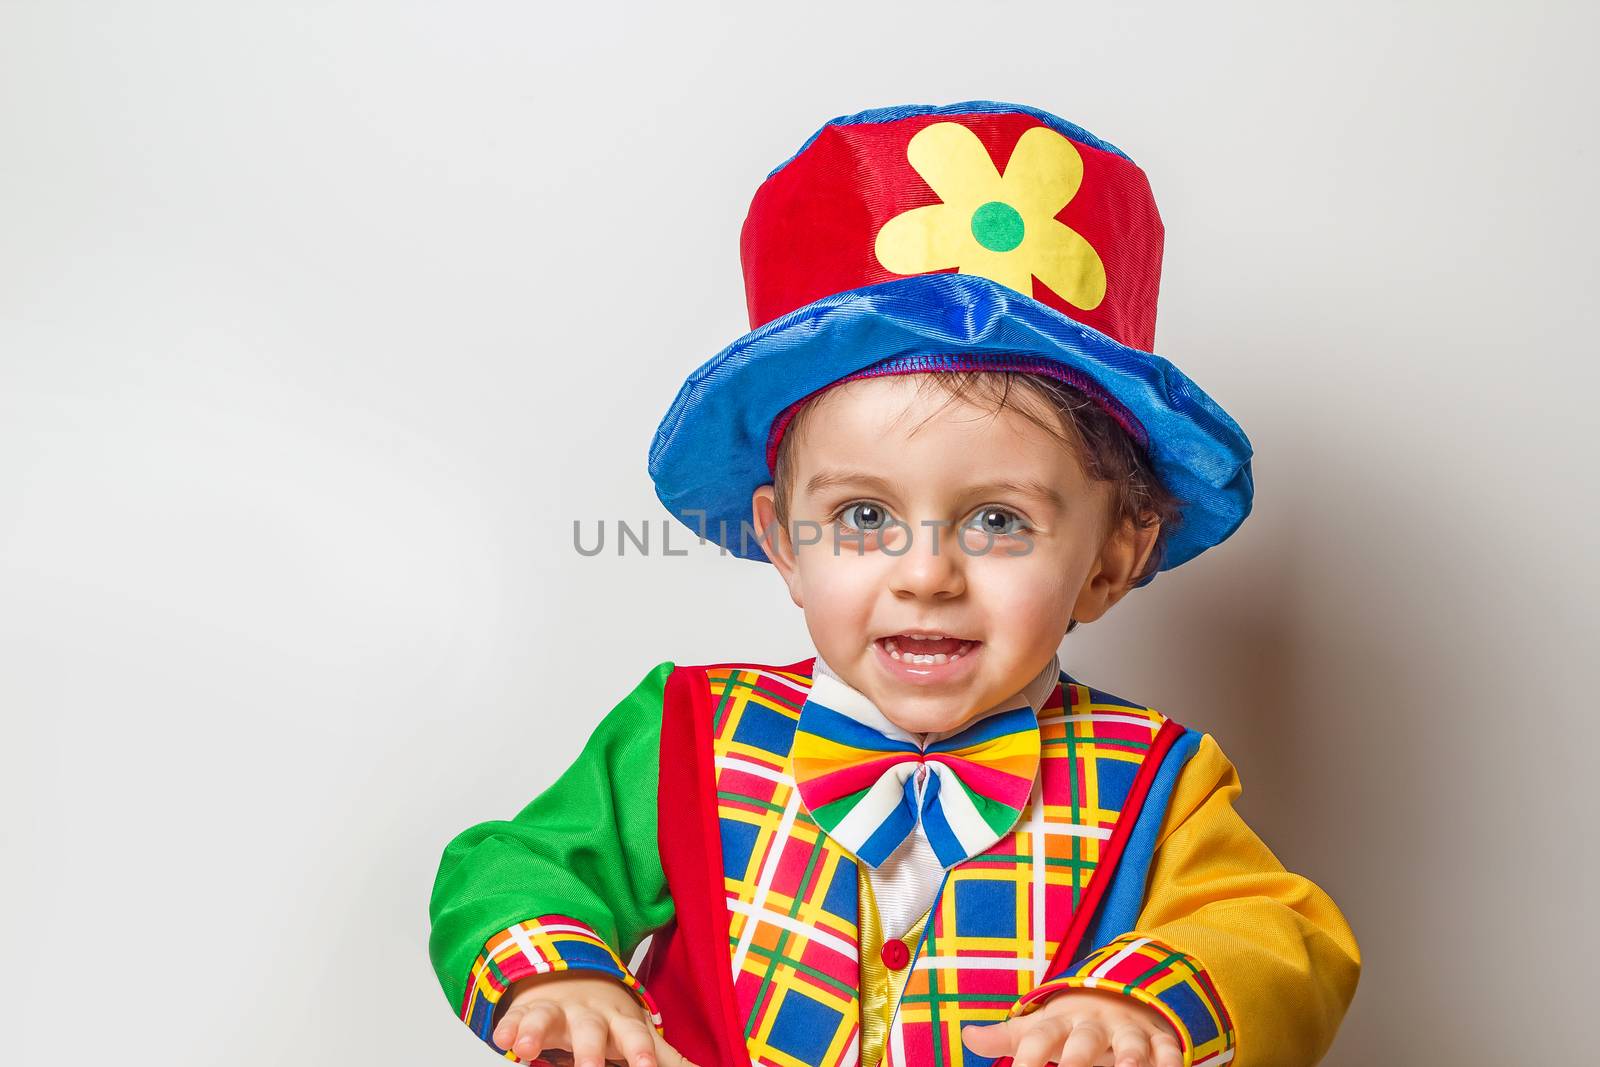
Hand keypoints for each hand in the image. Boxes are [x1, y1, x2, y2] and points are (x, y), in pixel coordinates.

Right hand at [490, 971, 699, 1066]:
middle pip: (589, 1031)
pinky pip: (515, 1019)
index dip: (640, 1052)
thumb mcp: (638, 1033)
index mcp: (620, 1021)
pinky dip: (507, 1028)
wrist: (574, 976)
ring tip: (522, 1050)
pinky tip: (500, 1040)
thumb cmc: (610, 1018)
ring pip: (546, 1019)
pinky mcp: (529, 1012)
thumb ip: (668, 1057)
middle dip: (588, 1051)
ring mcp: (557, 1010)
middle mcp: (588, 1014)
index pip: (633, 1037)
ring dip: (535, 1033)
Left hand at [961, 987, 1182, 1066]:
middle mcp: (1094, 1024)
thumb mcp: (1039, 1028)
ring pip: (1132, 1043)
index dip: (1026, 1059)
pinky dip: (1172, 1060)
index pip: (1038, 1039)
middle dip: (1077, 1060)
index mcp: (1061, 1022)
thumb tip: (965, 1037)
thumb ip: (1006, 1037)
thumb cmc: (1071, 1024)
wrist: (1119, 993)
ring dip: (1131, 1058)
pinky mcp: (1159, 1038)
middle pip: (1084, 1042)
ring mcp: (1128, 1029)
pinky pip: (1168, 1048)